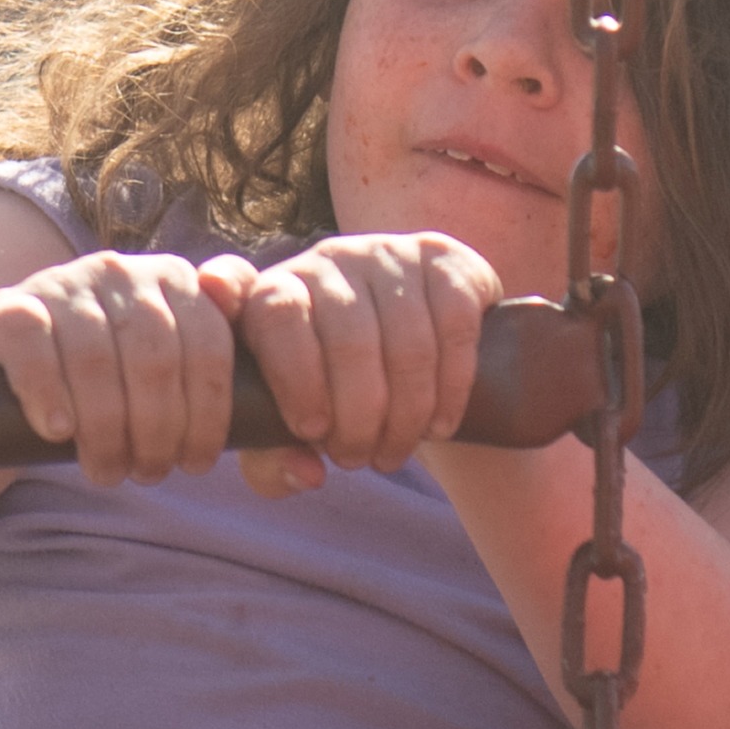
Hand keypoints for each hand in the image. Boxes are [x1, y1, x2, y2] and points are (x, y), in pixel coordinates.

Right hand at [0, 249, 238, 486]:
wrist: (18, 383)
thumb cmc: (118, 396)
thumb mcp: (179, 395)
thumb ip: (245, 422)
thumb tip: (310, 473)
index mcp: (177, 283)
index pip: (211, 346)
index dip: (209, 416)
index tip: (199, 463)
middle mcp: (123, 270)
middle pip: (155, 358)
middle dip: (158, 432)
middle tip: (150, 474)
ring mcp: (64, 283)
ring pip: (96, 358)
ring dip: (106, 430)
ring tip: (108, 469)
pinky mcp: (10, 307)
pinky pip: (35, 346)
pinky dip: (49, 393)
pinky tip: (59, 431)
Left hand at [218, 229, 497, 493]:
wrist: (402, 350)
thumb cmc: (328, 395)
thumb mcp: (289, 430)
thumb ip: (273, 462)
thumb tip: (309, 474)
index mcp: (275, 291)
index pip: (279, 316)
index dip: (296, 377)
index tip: (311, 431)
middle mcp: (329, 260)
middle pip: (350, 340)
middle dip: (358, 419)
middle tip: (358, 459)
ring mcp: (389, 254)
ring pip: (408, 341)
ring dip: (406, 415)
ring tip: (395, 451)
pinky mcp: (444, 259)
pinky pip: (456, 325)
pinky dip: (451, 389)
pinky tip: (439, 424)